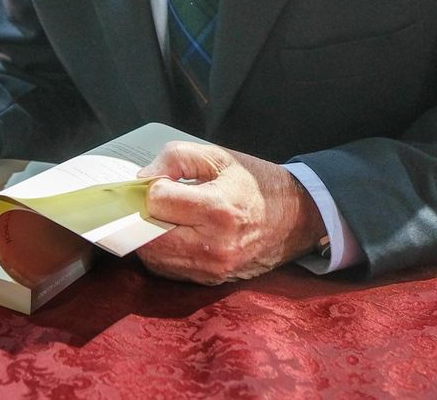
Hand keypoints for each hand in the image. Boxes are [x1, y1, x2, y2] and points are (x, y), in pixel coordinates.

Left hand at [134, 141, 325, 284]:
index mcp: (218, 210)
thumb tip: (142, 178)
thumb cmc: (255, 183)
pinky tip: (173, 234)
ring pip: (153, 257)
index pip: (158, 201)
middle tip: (155, 200)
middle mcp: (214, 246)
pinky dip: (160, 252)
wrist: (294, 217)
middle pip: (149, 234)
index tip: (163, 181)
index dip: (153, 187)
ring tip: (164, 216)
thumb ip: (175, 158)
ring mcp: (212, 269)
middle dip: (144, 214)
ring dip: (148, 236)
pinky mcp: (210, 281)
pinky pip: (166, 270)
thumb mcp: (218, 156)